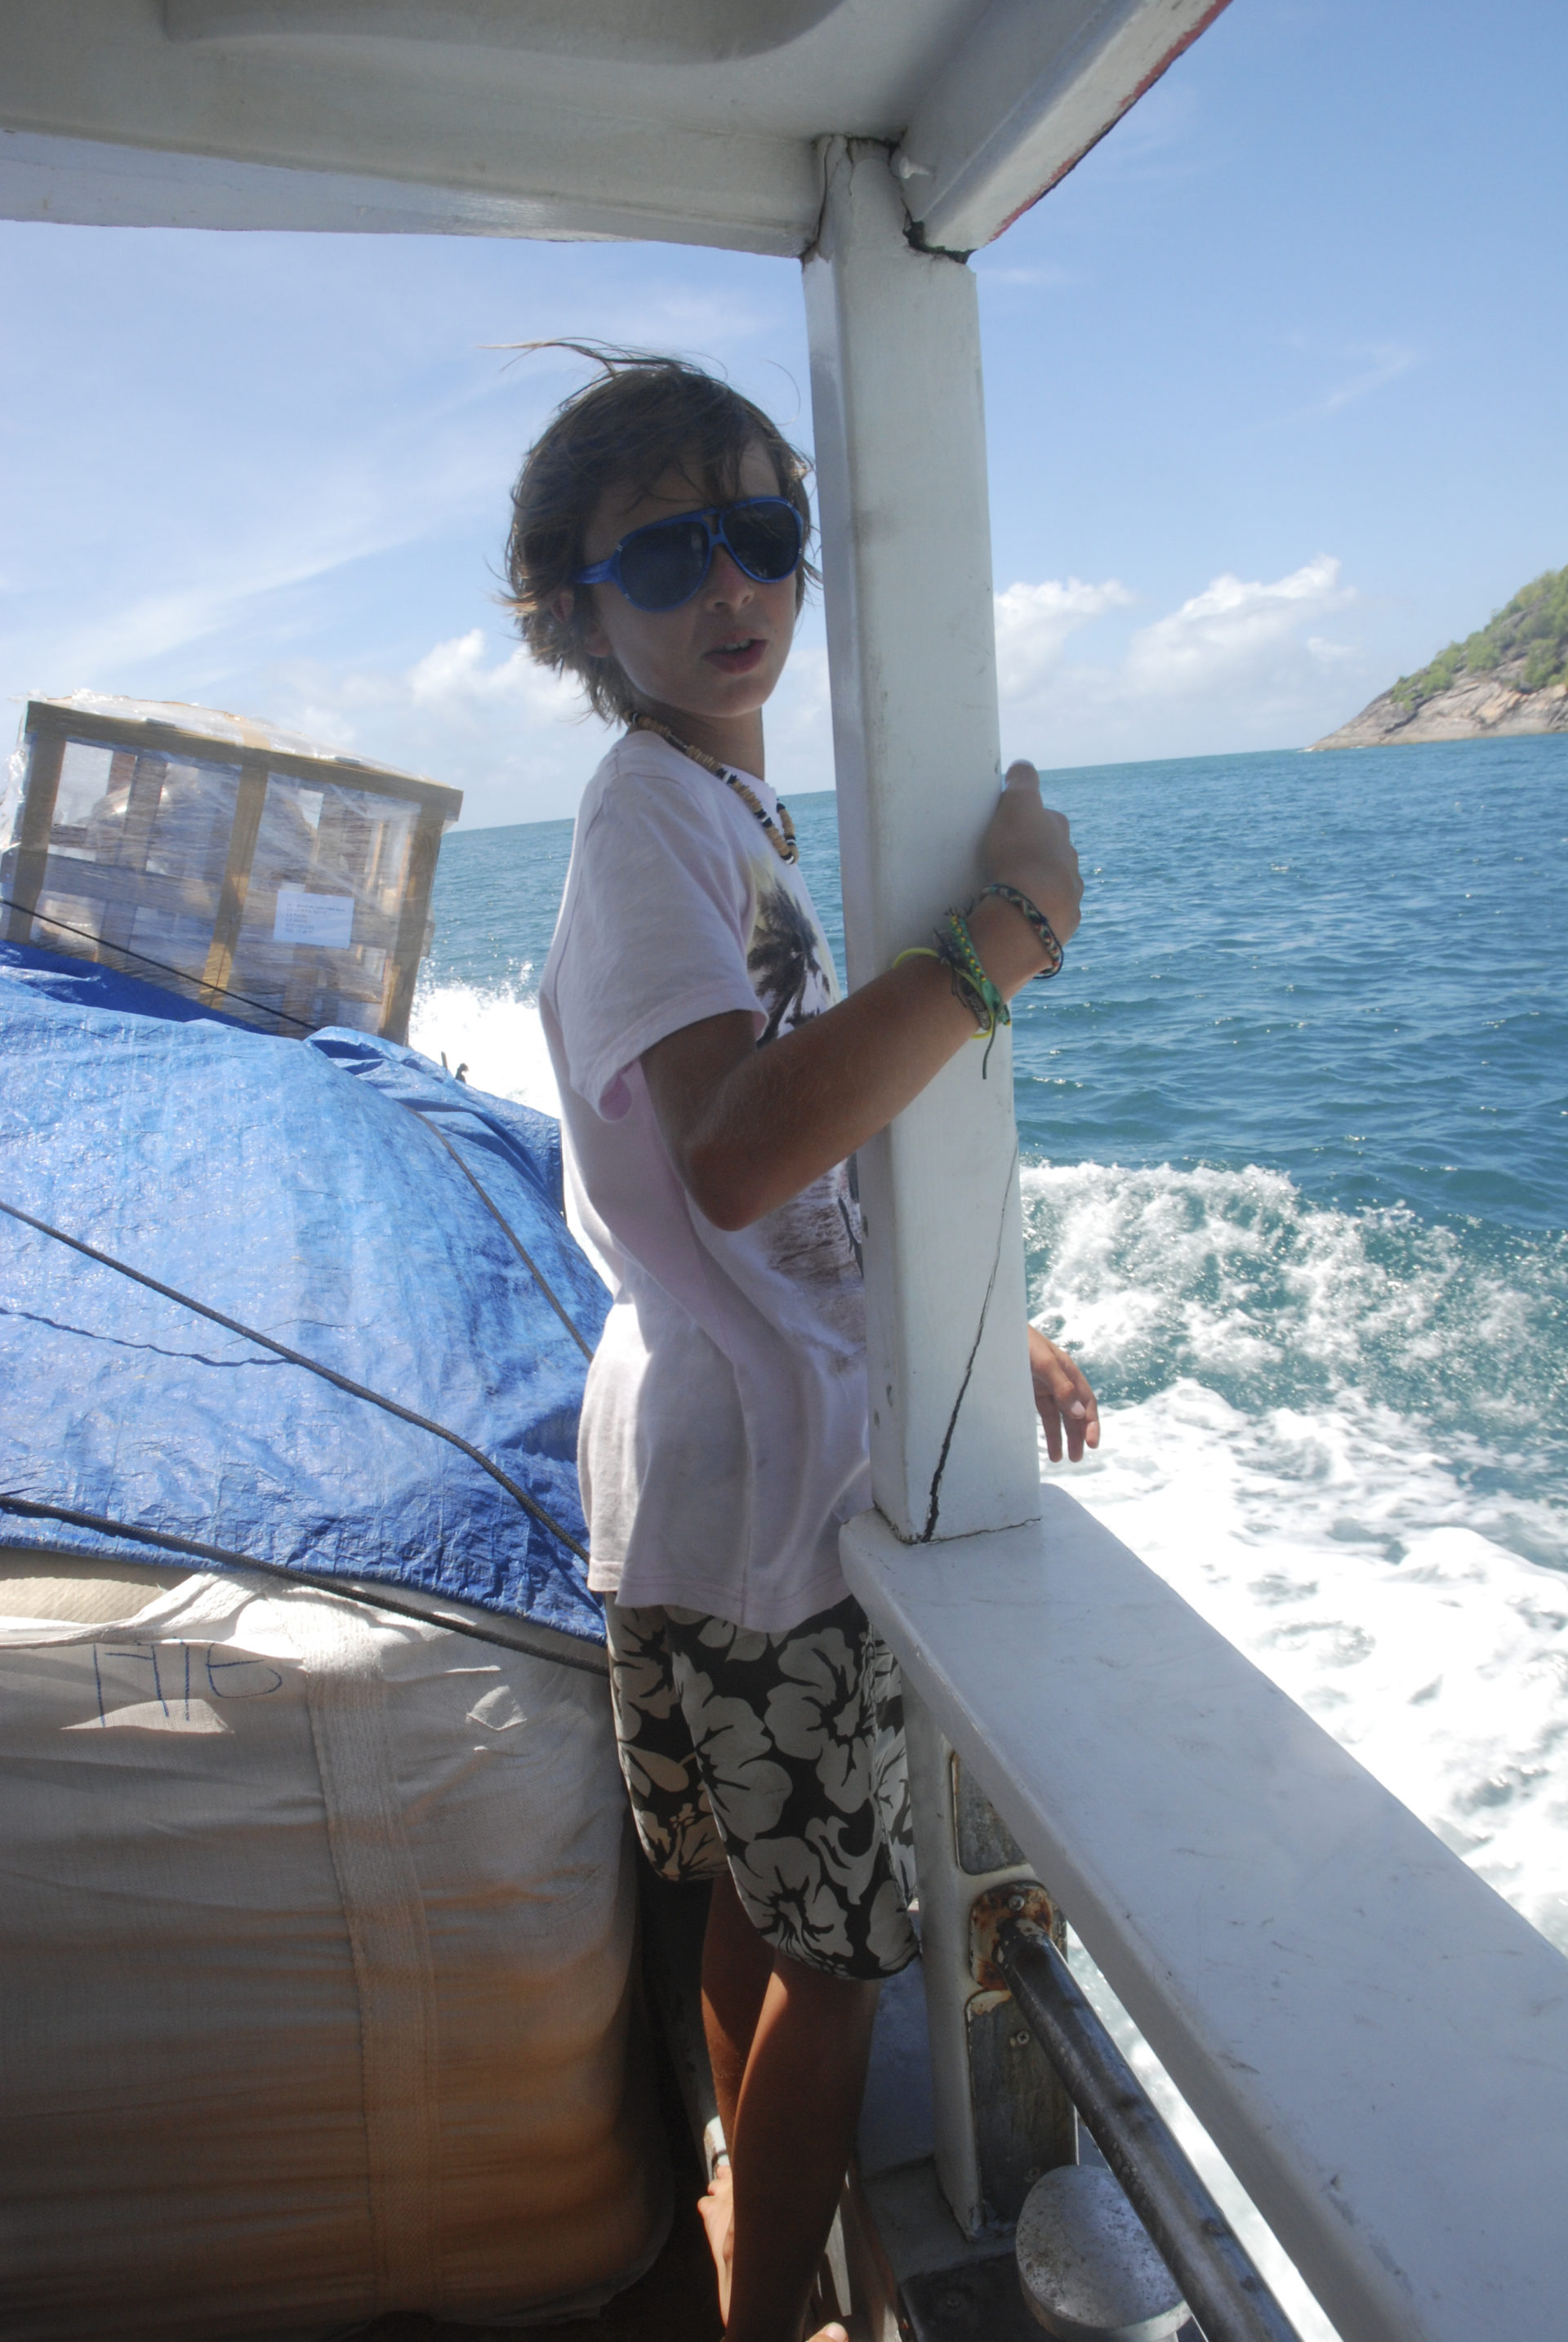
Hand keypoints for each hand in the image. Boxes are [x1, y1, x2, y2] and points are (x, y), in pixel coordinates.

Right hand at [980, 761, 1082, 945]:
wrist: (1033, 908)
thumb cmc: (1021, 852)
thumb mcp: (1018, 805)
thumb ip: (1022, 781)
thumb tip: (1024, 766)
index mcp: (1059, 830)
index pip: (1047, 817)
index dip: (1030, 819)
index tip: (1011, 826)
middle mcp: (1070, 859)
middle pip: (1054, 851)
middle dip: (1038, 853)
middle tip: (1010, 859)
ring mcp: (1070, 891)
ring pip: (1055, 882)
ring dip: (1039, 884)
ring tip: (1015, 890)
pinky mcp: (1064, 920)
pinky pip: (1050, 912)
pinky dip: (1039, 909)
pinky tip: (1024, 913)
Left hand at [1028, 1324, 1099, 1462]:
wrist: (993, 1331)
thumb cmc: (1020, 1342)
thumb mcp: (1042, 1363)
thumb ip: (1061, 1387)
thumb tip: (1078, 1414)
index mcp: (1068, 1371)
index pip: (1086, 1401)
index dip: (1091, 1423)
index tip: (1092, 1444)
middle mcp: (1059, 1380)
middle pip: (1074, 1412)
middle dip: (1078, 1435)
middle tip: (1077, 1458)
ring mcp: (1044, 1386)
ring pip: (1059, 1417)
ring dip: (1062, 1437)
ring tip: (1061, 1459)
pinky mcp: (1029, 1391)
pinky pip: (1043, 1414)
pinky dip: (1047, 1430)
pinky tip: (1047, 1446)